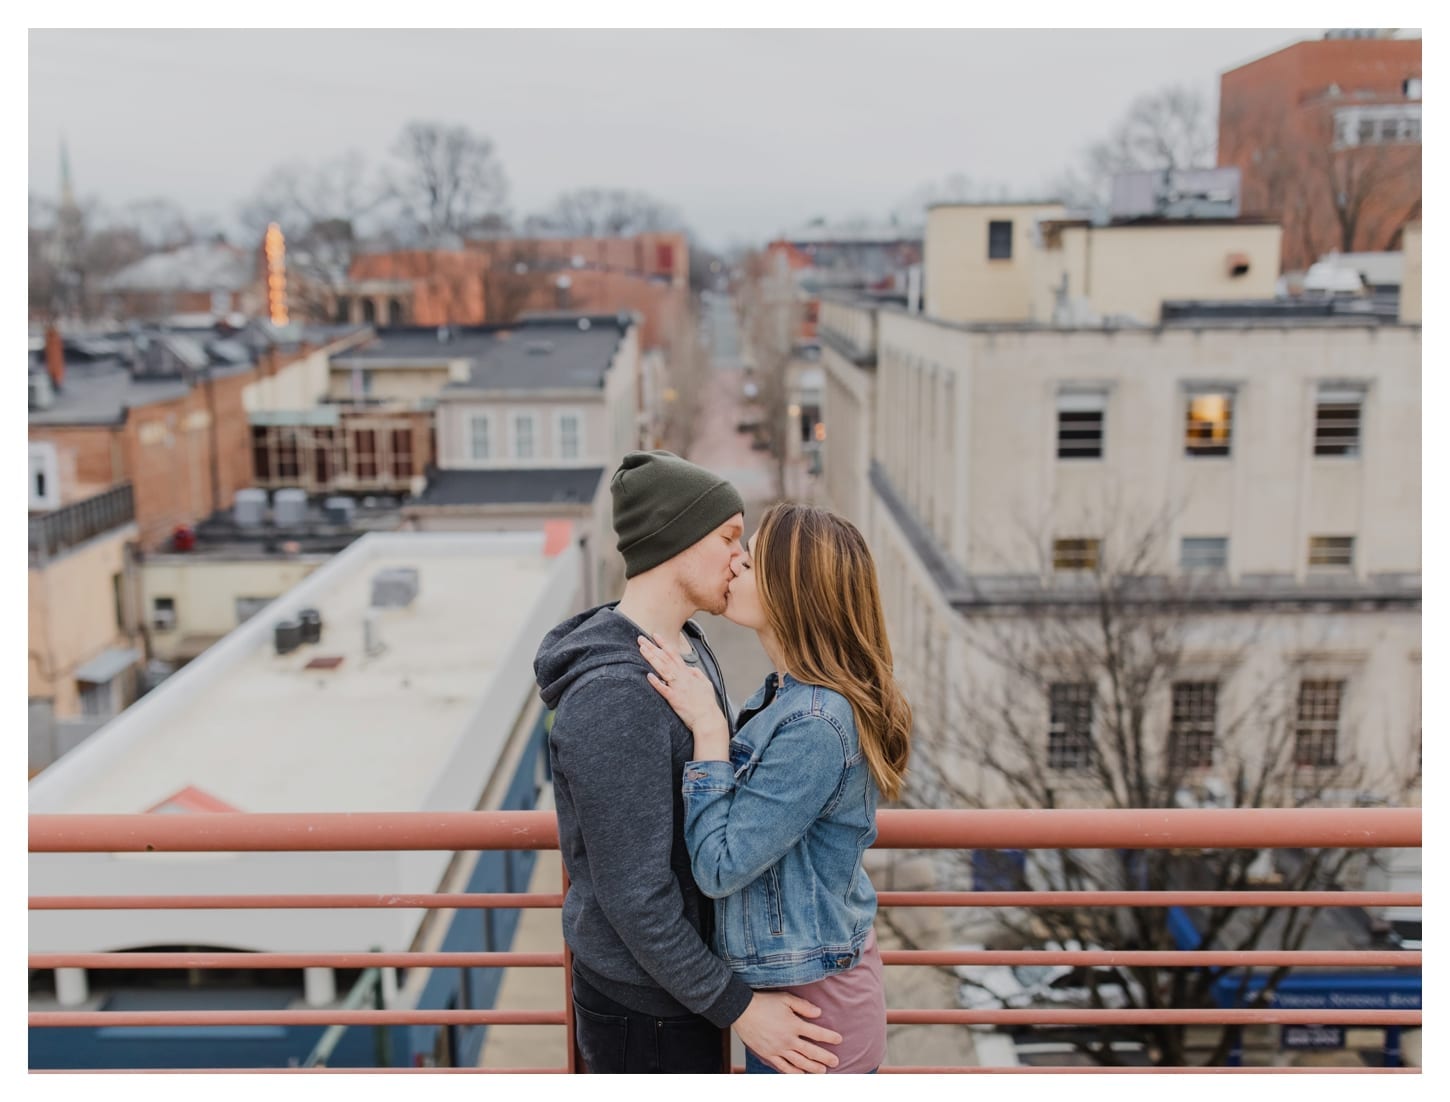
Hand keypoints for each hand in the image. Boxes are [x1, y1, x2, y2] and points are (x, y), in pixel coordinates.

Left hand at [638, 634, 728, 752]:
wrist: (708, 718)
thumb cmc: (707, 703)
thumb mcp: (706, 684)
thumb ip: (698, 674)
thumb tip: (691, 668)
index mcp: (688, 673)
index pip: (674, 654)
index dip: (664, 644)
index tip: (655, 635)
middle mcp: (681, 677)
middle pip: (664, 659)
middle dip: (652, 647)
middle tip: (640, 638)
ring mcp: (677, 687)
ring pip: (663, 669)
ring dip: (652, 658)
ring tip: (642, 649)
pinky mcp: (674, 699)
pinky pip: (663, 689)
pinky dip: (656, 682)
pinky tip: (648, 675)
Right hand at [734, 991, 841, 1073]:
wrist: (741, 1010)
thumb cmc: (763, 1002)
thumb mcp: (785, 998)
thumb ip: (803, 1006)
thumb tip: (819, 1013)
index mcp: (793, 1024)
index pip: (816, 1033)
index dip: (829, 1037)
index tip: (839, 1040)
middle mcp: (788, 1039)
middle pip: (810, 1051)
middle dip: (825, 1057)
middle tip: (835, 1062)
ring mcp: (778, 1049)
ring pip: (799, 1062)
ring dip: (812, 1068)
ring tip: (822, 1072)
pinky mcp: (768, 1055)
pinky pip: (783, 1067)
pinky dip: (793, 1072)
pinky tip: (801, 1075)